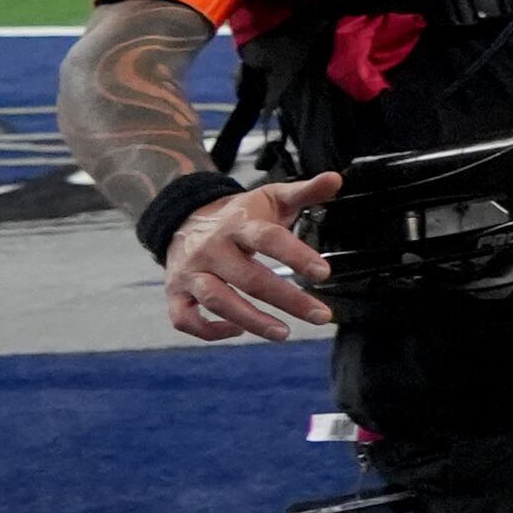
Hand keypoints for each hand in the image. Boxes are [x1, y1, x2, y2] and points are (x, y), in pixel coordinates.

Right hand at [165, 171, 342, 342]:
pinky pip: (185, 319)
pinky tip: (238, 331)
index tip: (324, 273)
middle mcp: (210, 249)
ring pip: (217, 301)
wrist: (182, 217)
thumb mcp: (270, 198)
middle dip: (288, 300)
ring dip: (252, 321)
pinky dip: (209, 331)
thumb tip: (336, 179)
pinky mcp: (176, 292)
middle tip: (321, 316)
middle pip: (248, 278)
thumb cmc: (238, 215)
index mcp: (237, 225)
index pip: (267, 238)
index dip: (296, 255)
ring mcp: (190, 272)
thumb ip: (304, 191)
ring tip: (285, 333)